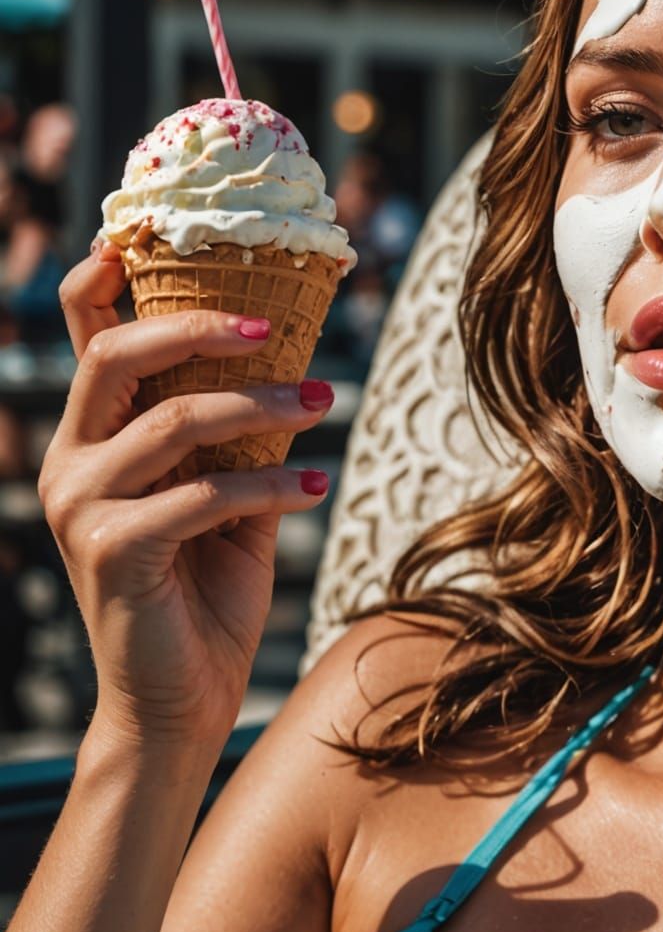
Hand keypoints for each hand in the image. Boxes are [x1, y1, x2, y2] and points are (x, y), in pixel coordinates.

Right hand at [39, 239, 333, 749]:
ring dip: (260, 407)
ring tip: (323, 403)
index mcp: (93, 439)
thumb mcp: (231, 503)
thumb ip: (244, 442)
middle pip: (117, 357)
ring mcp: (81, 506)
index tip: (157, 233)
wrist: (182, 698)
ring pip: (170, 421)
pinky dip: (268, 485)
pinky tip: (314, 486)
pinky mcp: (112, 552)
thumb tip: (298, 377)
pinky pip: (200, 495)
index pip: (89, 338)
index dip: (111, 277)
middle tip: (275, 324)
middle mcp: (71, 462)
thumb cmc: (205, 594)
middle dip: (200, 326)